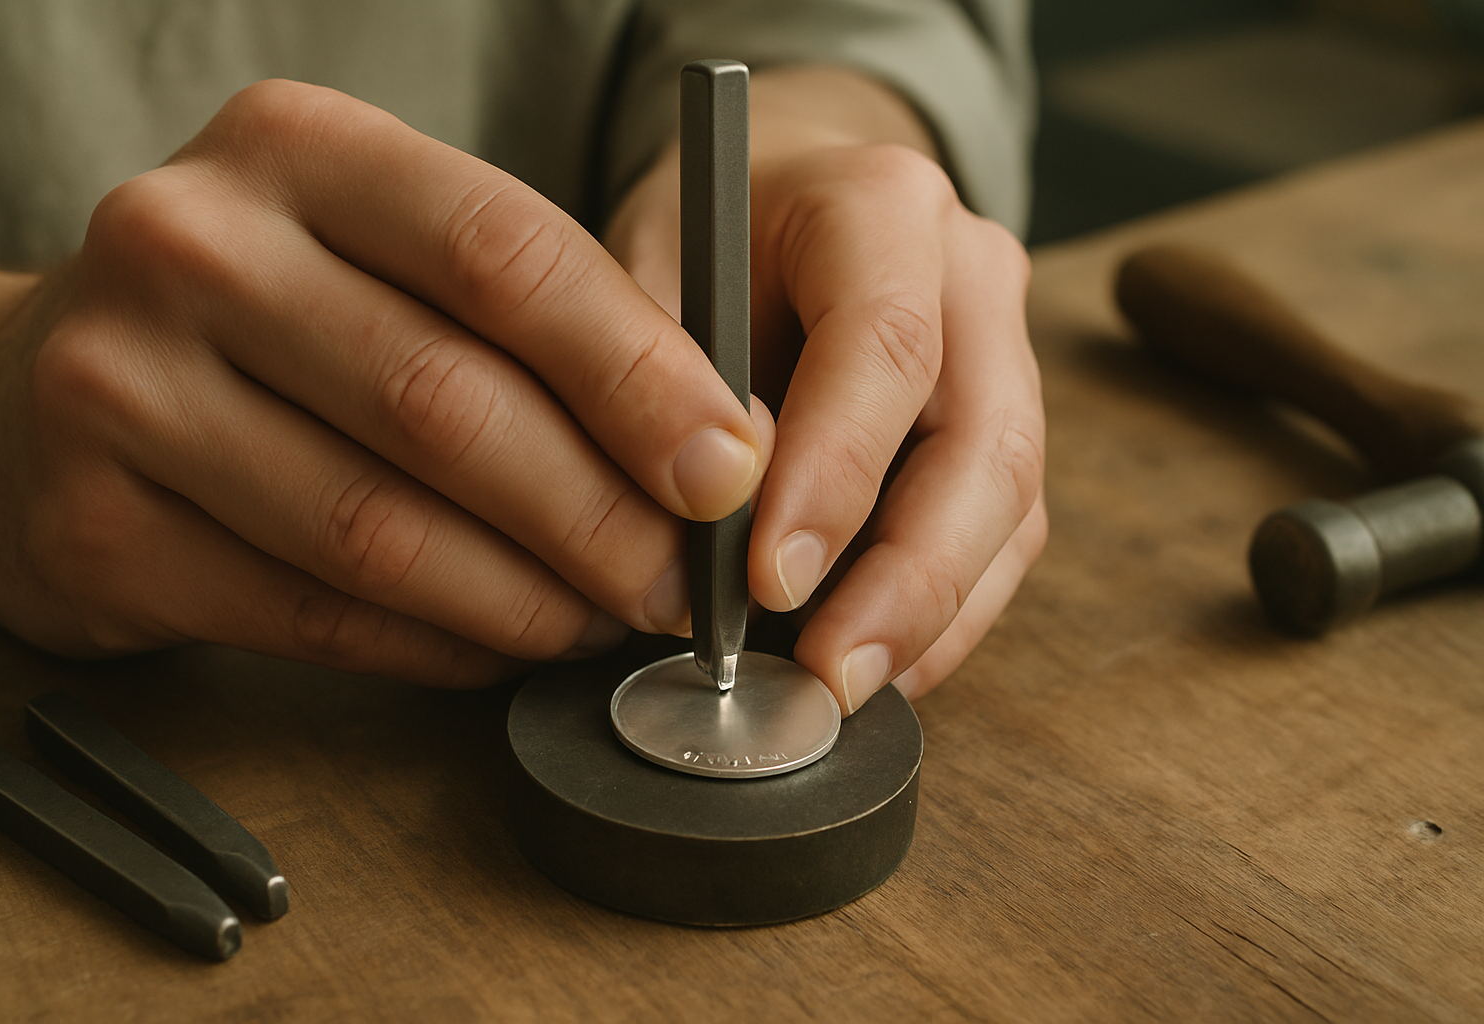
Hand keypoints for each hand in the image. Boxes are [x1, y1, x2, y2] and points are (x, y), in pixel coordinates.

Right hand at [0, 80, 774, 685]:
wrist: (25, 392)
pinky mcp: (90, 526)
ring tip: (599, 624)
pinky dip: (431, 645)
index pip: (505, 254)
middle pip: (448, 402)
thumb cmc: (261, 321)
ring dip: (523, 600)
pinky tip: (495, 649)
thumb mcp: (384, 260)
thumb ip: (536, 329)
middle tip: (679, 586)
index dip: (637, 374)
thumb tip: (714, 447)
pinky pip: (310, 612)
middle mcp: (192, 245)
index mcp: (298, 149)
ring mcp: (119, 385)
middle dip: (597, 515)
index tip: (729, 469)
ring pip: (378, 528)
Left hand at [606, 69, 1045, 712]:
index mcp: (880, 204)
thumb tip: (716, 526)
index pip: (887, 344)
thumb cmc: (699, 243)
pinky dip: (945, 616)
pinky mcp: (1001, 431)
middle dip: (909, 577)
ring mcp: (1003, 356)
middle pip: (985, 442)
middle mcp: (969, 276)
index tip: (767, 579)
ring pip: (1010, 503)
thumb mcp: (649, 271)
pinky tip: (879, 665)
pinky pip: (1001, 538)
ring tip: (843, 688)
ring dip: (933, 615)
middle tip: (827, 674)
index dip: (836, 472)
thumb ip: (673, 377)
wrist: (771, 208)